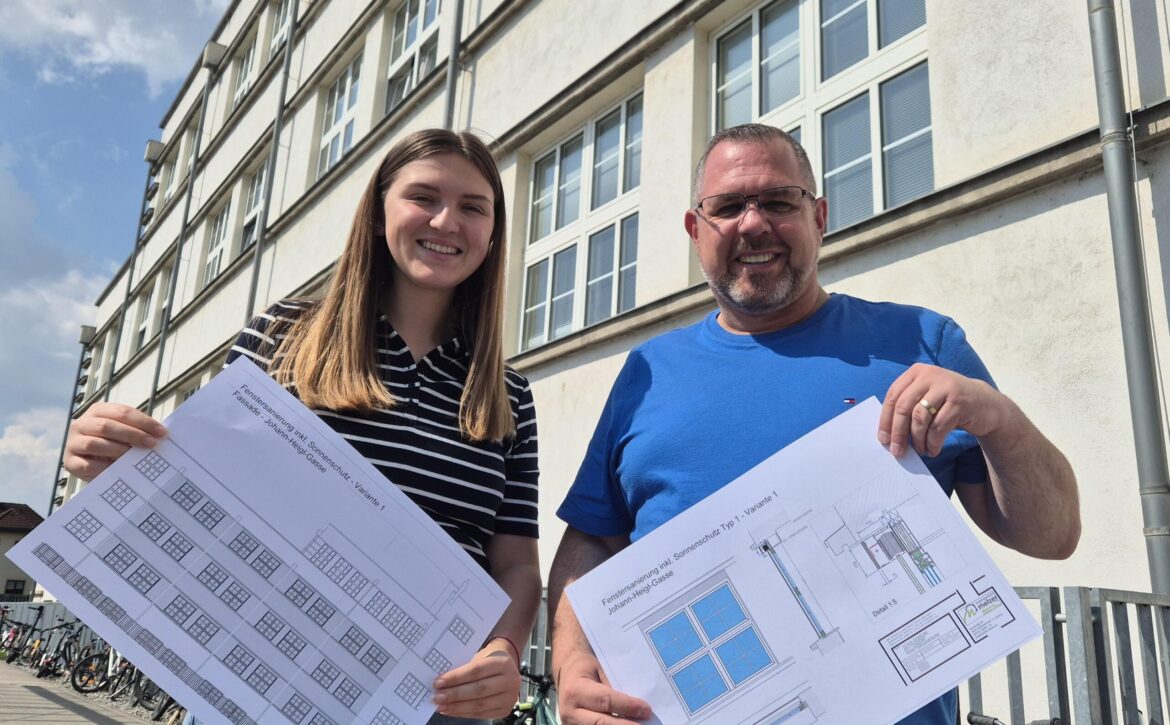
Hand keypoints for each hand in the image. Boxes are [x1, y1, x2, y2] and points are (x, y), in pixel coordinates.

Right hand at [64, 403, 166, 480]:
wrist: (94, 466)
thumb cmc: (114, 445)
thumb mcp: (125, 433)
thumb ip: (138, 430)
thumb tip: (161, 434)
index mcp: (97, 411)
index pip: (121, 412)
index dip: (142, 421)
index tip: (161, 432)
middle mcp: (81, 424)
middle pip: (107, 426)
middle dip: (133, 434)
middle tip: (152, 444)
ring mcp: (73, 443)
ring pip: (94, 444)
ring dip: (118, 450)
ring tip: (135, 457)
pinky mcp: (70, 463)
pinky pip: (88, 465)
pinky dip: (105, 467)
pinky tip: (120, 469)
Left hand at [432, 642, 519, 718]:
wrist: (507, 667)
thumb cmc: (488, 661)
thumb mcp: (480, 657)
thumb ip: (464, 668)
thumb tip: (442, 683)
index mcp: (503, 663)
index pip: (476, 671)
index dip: (456, 677)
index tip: (439, 682)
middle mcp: (510, 681)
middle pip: (478, 689)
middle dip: (455, 694)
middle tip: (438, 697)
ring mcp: (509, 698)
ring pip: (479, 705)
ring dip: (457, 707)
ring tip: (441, 706)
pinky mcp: (504, 710)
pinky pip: (481, 714)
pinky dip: (463, 713)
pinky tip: (451, 711)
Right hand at [556, 651, 650, 724]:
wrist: (567, 672)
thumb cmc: (588, 667)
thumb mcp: (601, 670)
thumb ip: (615, 688)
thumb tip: (638, 705)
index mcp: (575, 690)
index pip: (605, 701)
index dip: (627, 706)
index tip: (647, 710)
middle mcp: (569, 711)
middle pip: (601, 723)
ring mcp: (570, 724)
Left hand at [878, 363, 1007, 457]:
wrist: (985, 403)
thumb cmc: (948, 404)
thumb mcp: (926, 397)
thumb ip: (908, 406)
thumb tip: (887, 433)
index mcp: (916, 372)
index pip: (893, 396)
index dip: (885, 420)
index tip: (883, 440)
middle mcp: (930, 375)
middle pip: (904, 407)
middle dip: (898, 432)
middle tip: (897, 451)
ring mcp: (946, 387)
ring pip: (920, 418)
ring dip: (917, 439)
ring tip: (920, 450)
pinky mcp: (959, 402)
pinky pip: (938, 427)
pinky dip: (932, 442)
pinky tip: (932, 450)